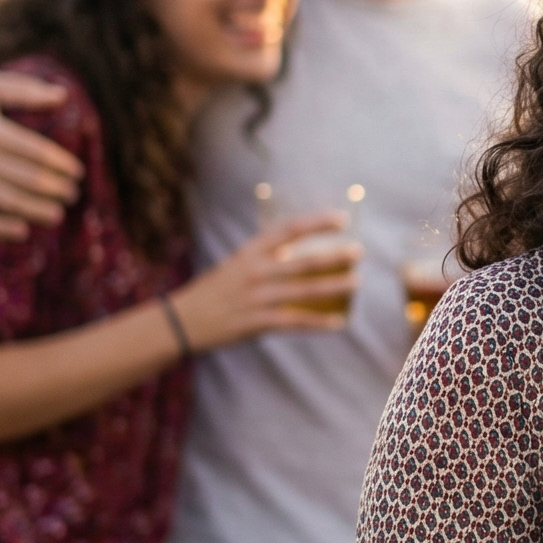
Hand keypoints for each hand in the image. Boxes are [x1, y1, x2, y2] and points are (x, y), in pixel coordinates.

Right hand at [0, 72, 85, 240]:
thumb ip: (24, 90)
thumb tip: (62, 96)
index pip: (35, 150)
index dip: (61, 164)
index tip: (77, 172)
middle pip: (27, 178)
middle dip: (56, 189)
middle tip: (73, 195)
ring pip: (8, 200)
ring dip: (38, 210)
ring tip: (58, 214)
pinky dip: (1, 227)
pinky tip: (22, 230)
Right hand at [167, 215, 359, 351]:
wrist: (183, 320)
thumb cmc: (215, 290)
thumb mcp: (236, 264)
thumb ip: (266, 258)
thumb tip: (301, 253)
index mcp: (250, 252)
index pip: (290, 229)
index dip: (318, 222)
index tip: (343, 218)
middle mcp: (256, 272)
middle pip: (304, 261)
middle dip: (335, 256)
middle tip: (359, 252)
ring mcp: (257, 298)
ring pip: (305, 291)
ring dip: (334, 287)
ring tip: (356, 283)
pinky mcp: (258, 322)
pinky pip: (295, 322)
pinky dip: (319, 323)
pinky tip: (339, 323)